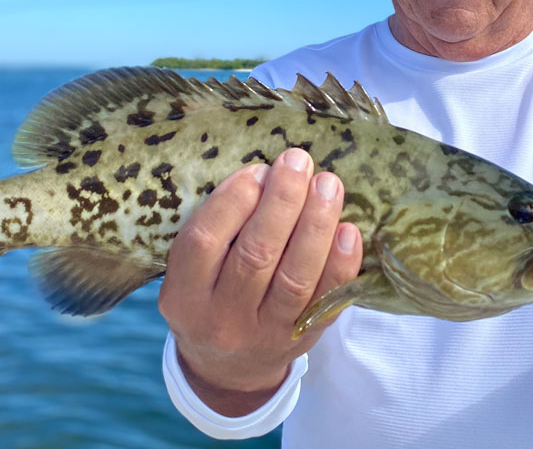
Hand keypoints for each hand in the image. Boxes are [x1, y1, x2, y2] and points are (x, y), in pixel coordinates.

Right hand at [158, 147, 362, 415]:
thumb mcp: (191, 272)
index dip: (233, 200)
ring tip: (327, 184)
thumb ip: (218, 230)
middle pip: (256, 254)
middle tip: (298, 162)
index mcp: (183, 296)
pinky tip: (348, 230)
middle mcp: (222, 319)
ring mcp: (265, 334)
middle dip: (282, 201)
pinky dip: (341, 263)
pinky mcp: (302, 339)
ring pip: (295, 276)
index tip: (258, 170)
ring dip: (316, 224)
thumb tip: (268, 175)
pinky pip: (326, 300)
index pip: (203, 241)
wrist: (229, 369)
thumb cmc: (210, 297)